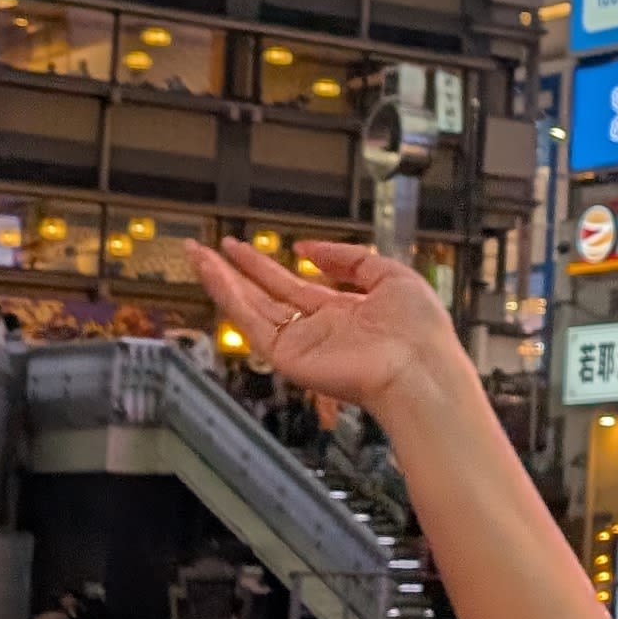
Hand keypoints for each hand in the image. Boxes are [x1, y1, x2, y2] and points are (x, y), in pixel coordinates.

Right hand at [191, 239, 461, 424]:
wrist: (420, 369)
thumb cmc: (419, 331)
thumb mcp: (390, 275)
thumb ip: (350, 258)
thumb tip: (309, 249)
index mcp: (343, 312)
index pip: (296, 286)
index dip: (269, 266)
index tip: (247, 248)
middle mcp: (318, 329)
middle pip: (266, 295)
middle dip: (236, 271)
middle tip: (208, 249)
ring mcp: (301, 344)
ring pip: (251, 307)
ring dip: (221, 280)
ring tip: (197, 254)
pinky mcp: (288, 356)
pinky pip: (251, 322)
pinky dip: (229, 297)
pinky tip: (213, 274)